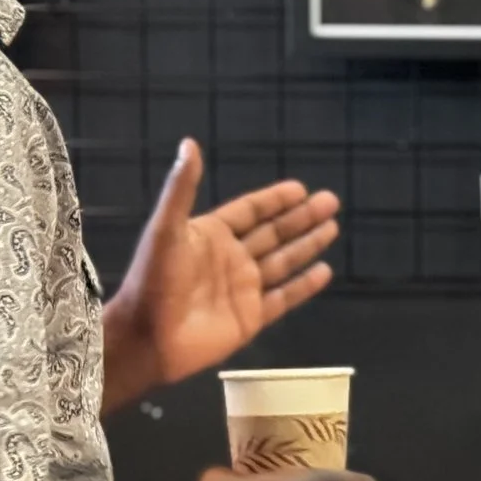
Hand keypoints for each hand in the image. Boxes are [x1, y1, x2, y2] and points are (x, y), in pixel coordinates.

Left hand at [105, 140, 341, 409]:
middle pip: (273, 233)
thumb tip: (189, 143)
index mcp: (210, 235)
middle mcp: (230, 258)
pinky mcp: (250, 317)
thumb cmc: (154, 280)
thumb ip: (181, 189)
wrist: (148, 337)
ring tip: (333, 228)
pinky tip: (323, 272)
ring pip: (283, 262)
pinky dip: (304, 286)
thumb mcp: (166, 229)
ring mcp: (243, 288)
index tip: (301, 188)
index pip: (250, 211)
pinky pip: (283, 299)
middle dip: (301, 218)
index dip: (274, 200)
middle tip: (330, 201)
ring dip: (307, 245)